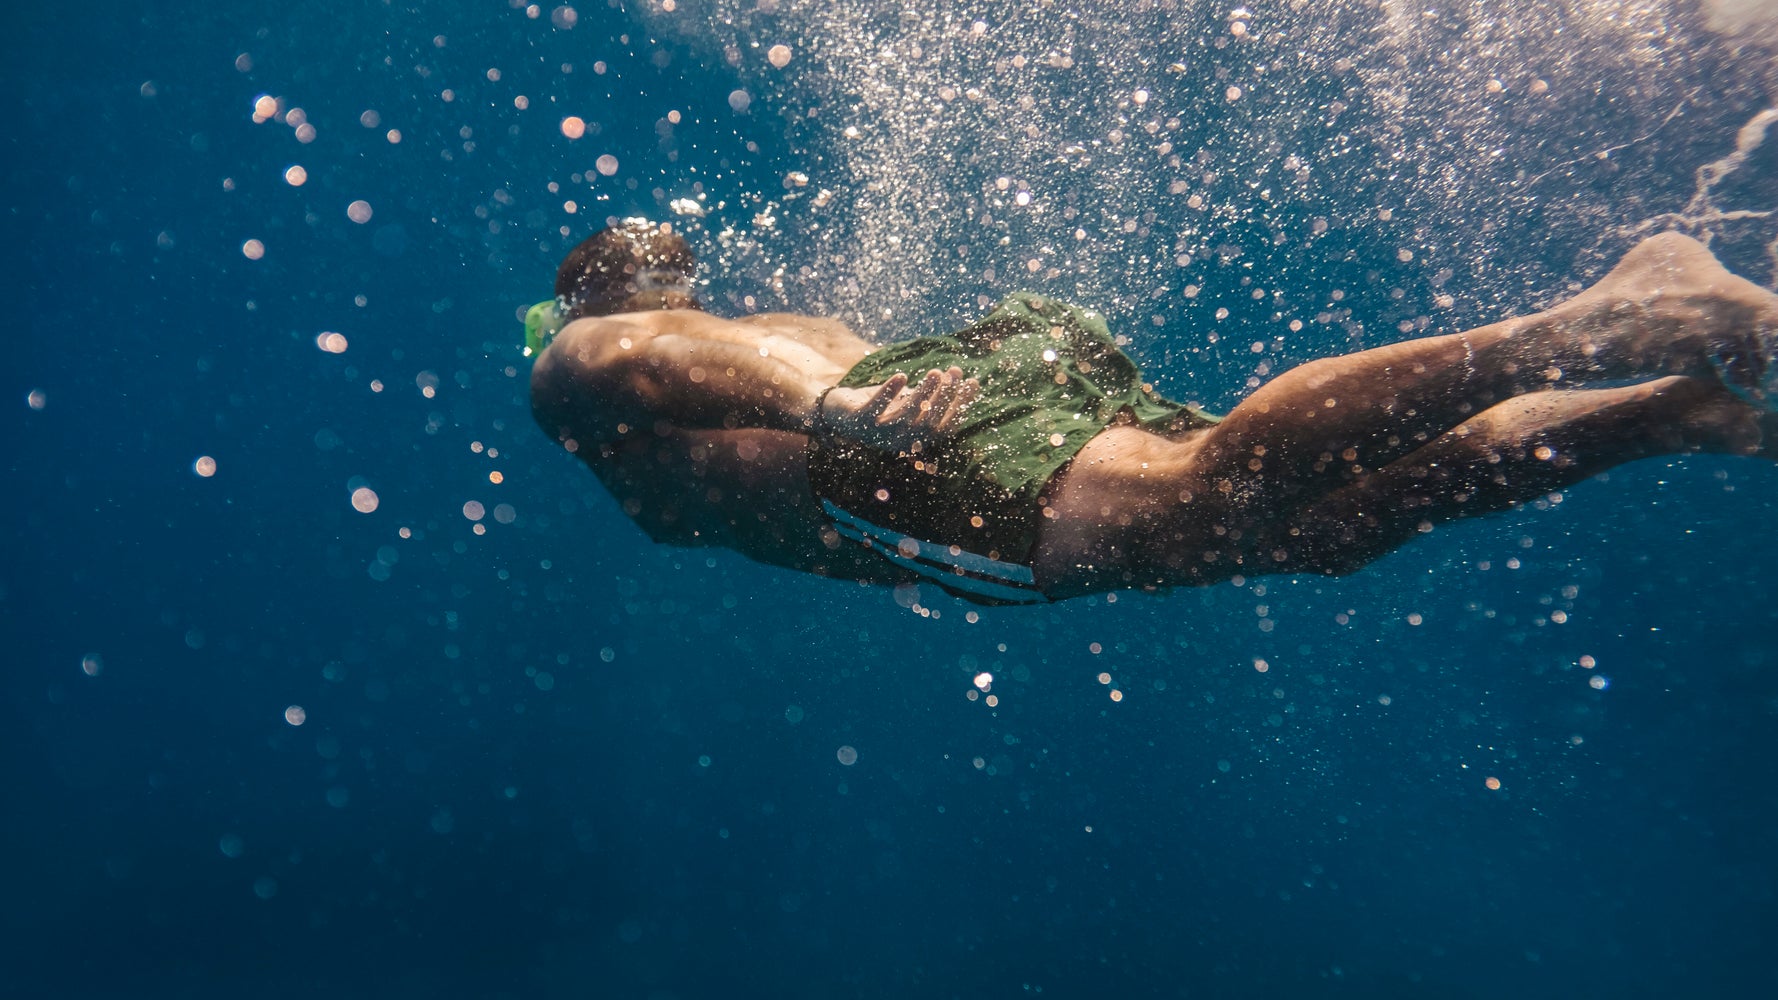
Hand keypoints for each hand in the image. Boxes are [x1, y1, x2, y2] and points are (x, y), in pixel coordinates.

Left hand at [816, 367, 980, 452]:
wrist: (837, 412)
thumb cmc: (878, 406)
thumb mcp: (906, 402)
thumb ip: (929, 396)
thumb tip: (960, 377)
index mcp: (915, 438)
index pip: (945, 426)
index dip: (961, 406)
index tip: (973, 382)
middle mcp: (900, 440)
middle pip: (929, 422)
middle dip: (945, 397)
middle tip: (955, 372)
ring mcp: (879, 433)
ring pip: (907, 416)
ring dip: (923, 394)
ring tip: (935, 372)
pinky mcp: (860, 421)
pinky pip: (876, 409)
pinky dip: (889, 393)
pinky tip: (902, 377)